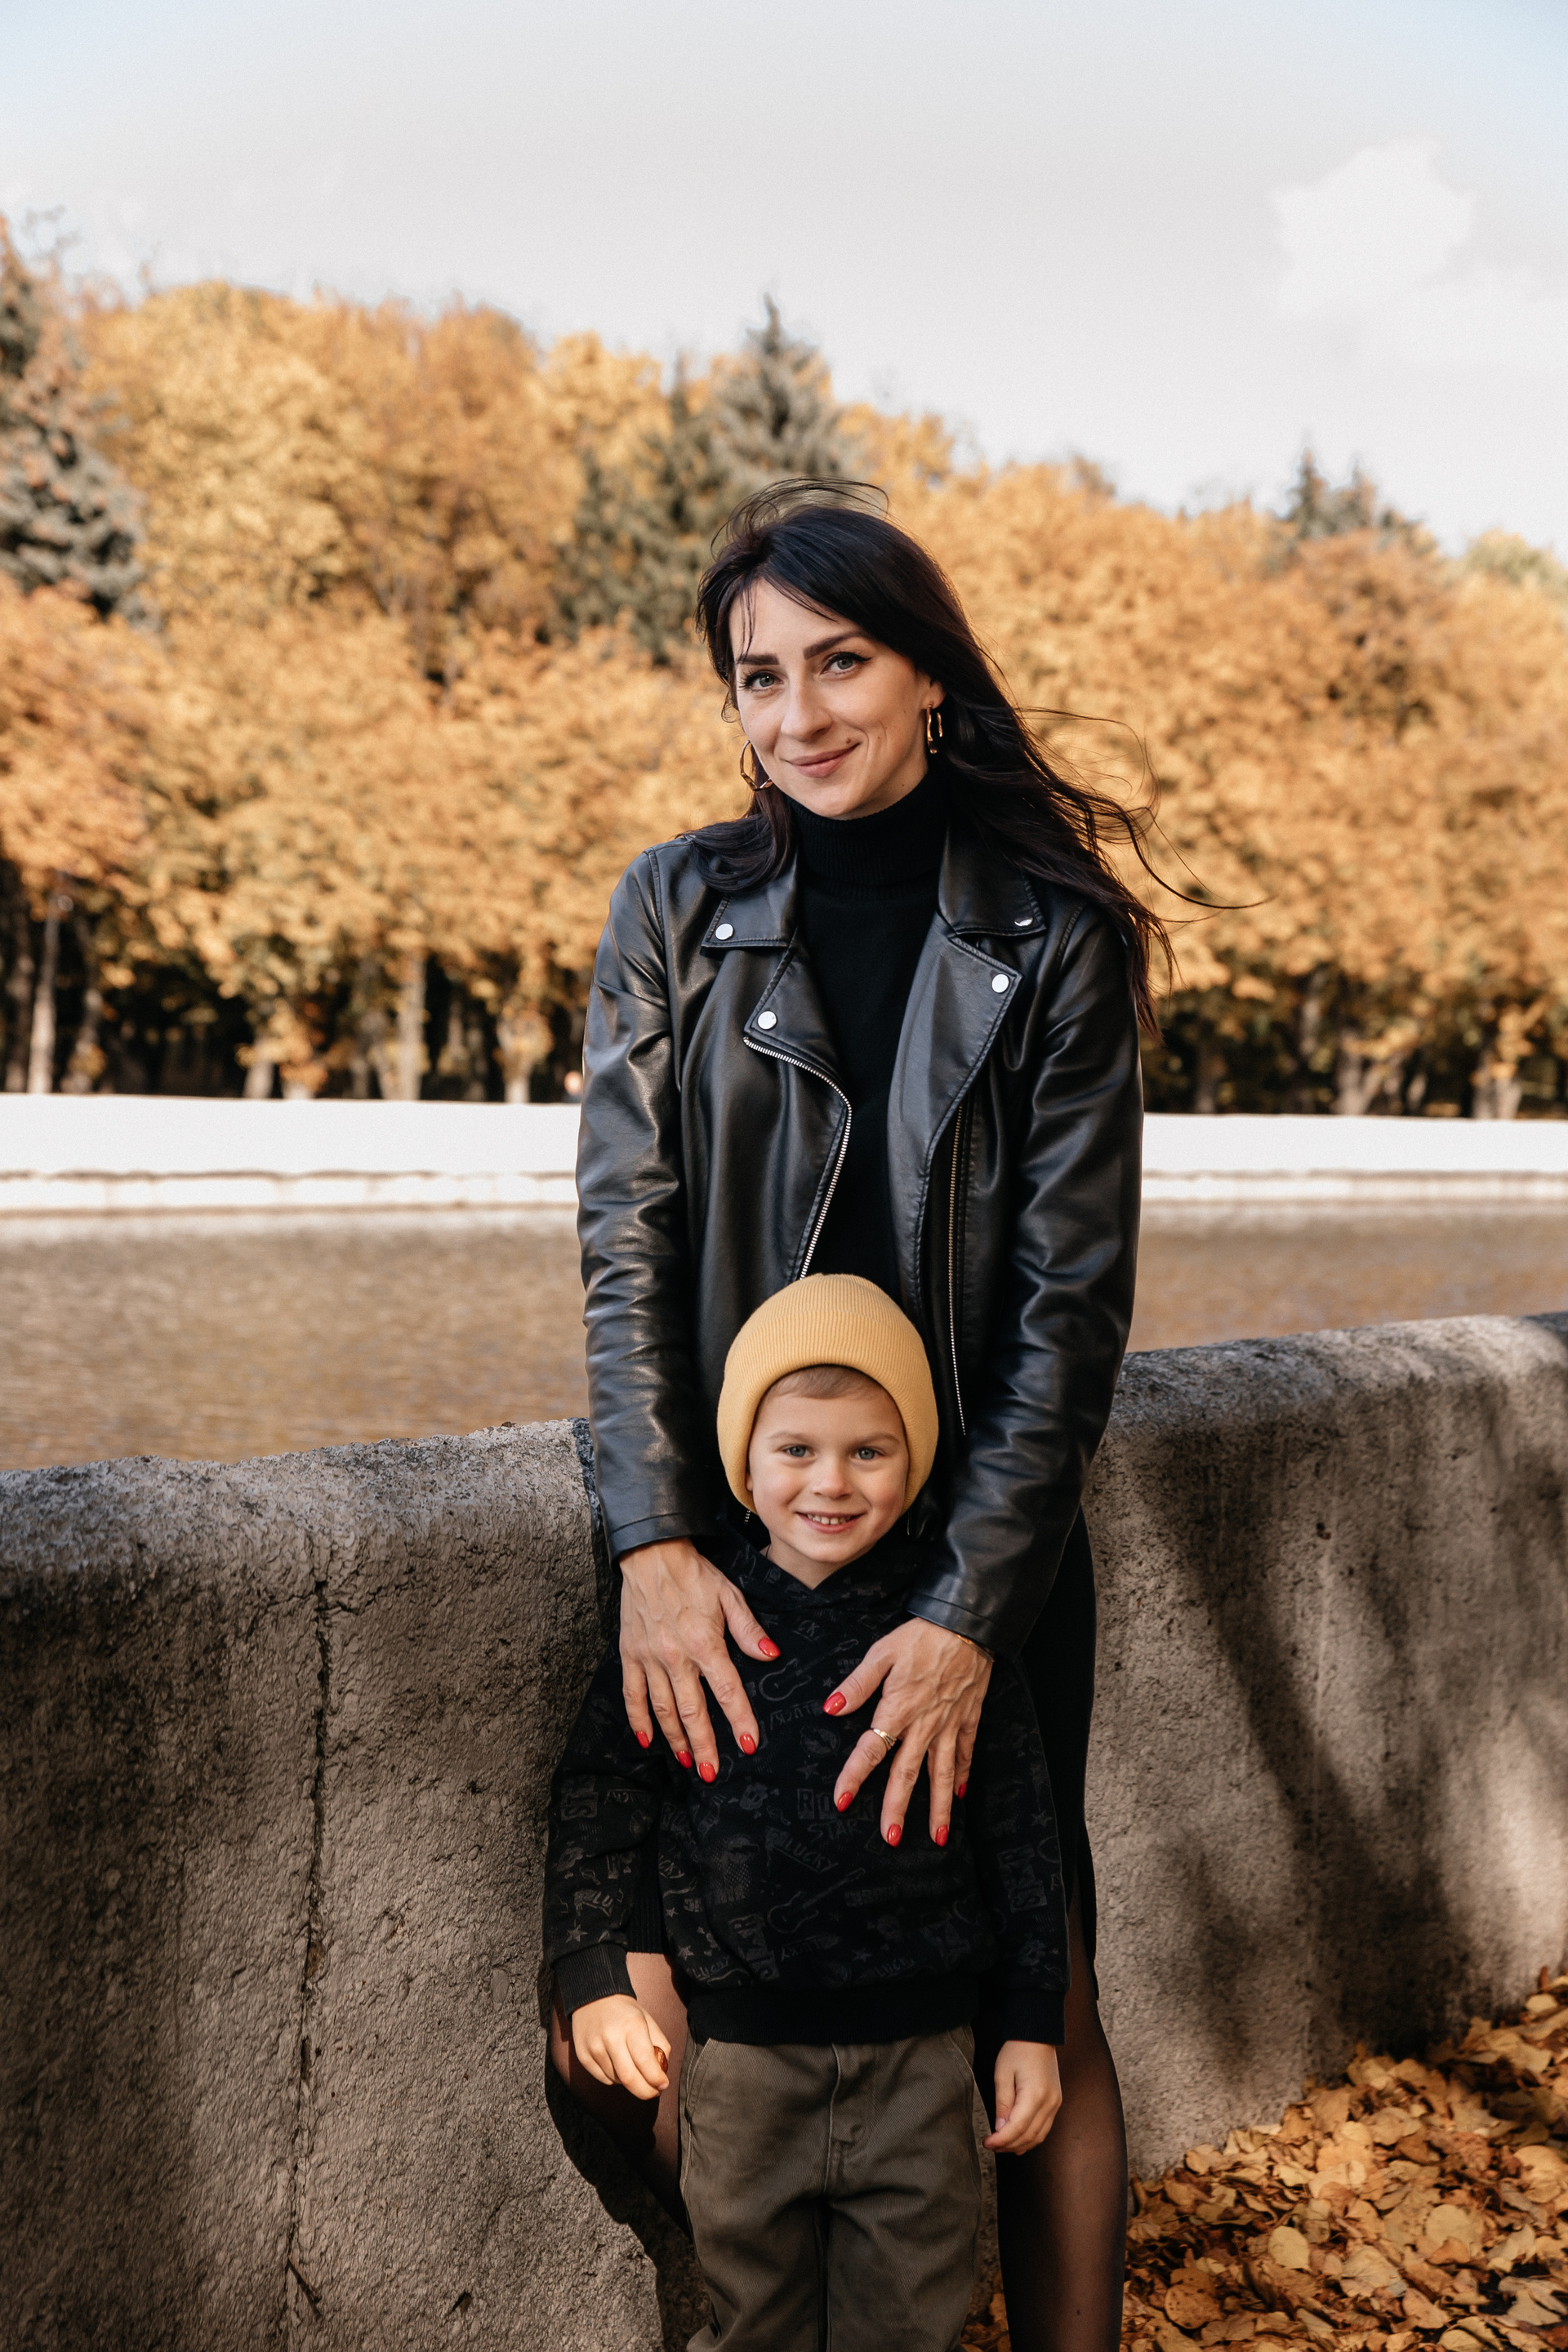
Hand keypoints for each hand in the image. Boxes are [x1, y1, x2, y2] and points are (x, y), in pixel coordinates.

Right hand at [570, 1993, 672, 2100]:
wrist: (593, 1997)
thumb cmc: (625, 2012)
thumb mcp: (647, 2020)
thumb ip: (660, 2045)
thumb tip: (662, 2073)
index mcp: (632, 2025)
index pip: (645, 2061)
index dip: (656, 2079)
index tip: (663, 2085)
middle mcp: (611, 2037)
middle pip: (629, 2079)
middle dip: (645, 2091)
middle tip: (653, 2092)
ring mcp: (594, 2047)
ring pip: (617, 2081)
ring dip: (630, 2083)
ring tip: (633, 2069)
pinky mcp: (583, 2056)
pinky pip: (603, 2079)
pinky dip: (615, 2079)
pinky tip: (617, 2065)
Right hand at [619, 1537, 778, 1776]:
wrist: (651, 1553)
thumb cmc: (695, 1574)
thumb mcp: (730, 1596)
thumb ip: (750, 1631)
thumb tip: (772, 1657)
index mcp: (704, 1642)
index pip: (727, 1691)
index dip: (739, 1720)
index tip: (748, 1745)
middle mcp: (675, 1656)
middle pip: (691, 1711)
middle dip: (704, 1744)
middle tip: (713, 1773)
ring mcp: (649, 1658)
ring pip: (663, 1709)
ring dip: (676, 1739)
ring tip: (689, 1762)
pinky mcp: (630, 1654)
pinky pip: (632, 1694)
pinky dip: (639, 1720)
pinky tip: (648, 1741)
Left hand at [826, 1617, 992, 1843]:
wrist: (968, 1625)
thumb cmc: (922, 1635)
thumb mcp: (882, 1652)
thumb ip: (858, 1683)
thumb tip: (831, 1708)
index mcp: (898, 1708)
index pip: (871, 1750)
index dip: (854, 1776)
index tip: (841, 1801)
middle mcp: (924, 1724)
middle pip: (907, 1773)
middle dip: (898, 1808)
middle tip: (890, 1839)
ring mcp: (949, 1725)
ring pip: (942, 1774)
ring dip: (938, 1808)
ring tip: (937, 1838)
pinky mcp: (969, 1719)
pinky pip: (965, 1754)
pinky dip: (963, 1776)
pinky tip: (960, 1797)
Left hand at [985, 2040, 1061, 2154]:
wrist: (1038, 2036)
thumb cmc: (1018, 2051)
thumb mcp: (1002, 2074)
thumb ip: (1002, 2104)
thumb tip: (1000, 2129)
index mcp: (1035, 2095)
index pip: (1017, 2128)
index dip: (1001, 2140)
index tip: (987, 2143)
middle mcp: (1049, 2103)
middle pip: (1029, 2136)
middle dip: (1008, 2145)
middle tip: (991, 2145)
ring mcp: (1055, 2104)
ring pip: (1039, 2136)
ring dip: (1020, 2144)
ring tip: (1001, 2146)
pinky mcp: (1056, 2103)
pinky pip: (1045, 2128)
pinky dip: (1031, 2138)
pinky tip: (1018, 2142)